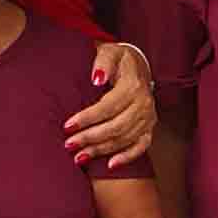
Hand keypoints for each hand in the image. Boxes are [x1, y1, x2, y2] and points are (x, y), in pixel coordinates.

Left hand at [66, 43, 154, 166]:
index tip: (67, 126)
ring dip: (101, 150)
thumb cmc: (118, 61)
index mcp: (133, 86)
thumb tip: (96, 79)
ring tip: (79, 156)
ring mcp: (148, 118)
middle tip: (69, 145)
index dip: (87, 118)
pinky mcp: (149, 128)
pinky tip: (110, 165)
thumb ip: (102, 63)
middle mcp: (143, 104)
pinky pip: (141, 147)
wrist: (137, 67)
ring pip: (124, 139)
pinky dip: (127, 157)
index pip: (108, 106)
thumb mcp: (110, 52)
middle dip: (90, 138)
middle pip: (115, 126)